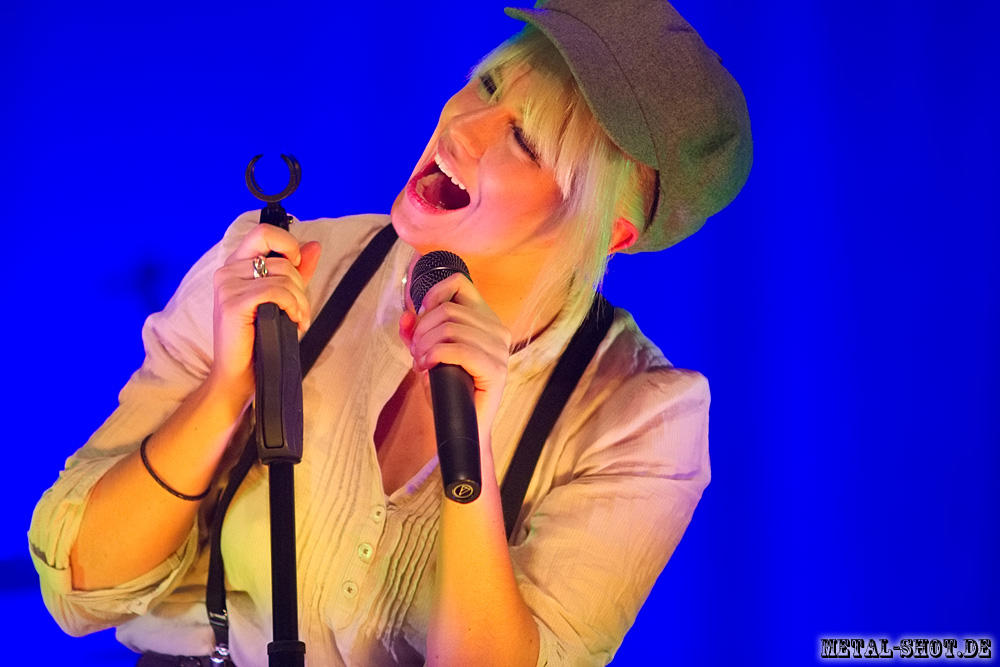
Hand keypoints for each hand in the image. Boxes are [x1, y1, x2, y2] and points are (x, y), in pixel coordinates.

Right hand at [209, 223, 321, 400]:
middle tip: (301, 311)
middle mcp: (228, 271)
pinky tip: (293, 322)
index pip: (264, 232)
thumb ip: (297, 272)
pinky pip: (276, 292)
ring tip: (298, 320)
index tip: (298, 267)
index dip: (288, 245)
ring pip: (282, 277)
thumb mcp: (282, 300)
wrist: (239, 375)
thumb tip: (314, 246)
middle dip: (301, 286)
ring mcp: (227, 285)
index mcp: (237, 265)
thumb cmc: (259, 339)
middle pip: (281, 259)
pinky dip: (292, 306)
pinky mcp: (232, 303)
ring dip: (300, 301)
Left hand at [399, 272, 511, 436]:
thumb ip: (416, 333)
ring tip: (421, 362)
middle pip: (448, 308)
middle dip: (422, 330)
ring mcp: (500, 349)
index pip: (459, 283)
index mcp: (486, 319)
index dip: (432, 296)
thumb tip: (405, 315)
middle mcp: (498, 330)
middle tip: (416, 352)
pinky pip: (458, 349)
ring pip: (450, 327)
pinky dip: (435, 355)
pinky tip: (427, 367)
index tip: (420, 321)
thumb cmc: (449, 389)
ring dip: (426, 345)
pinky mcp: (496, 369)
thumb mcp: (427, 353)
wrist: (463, 426)